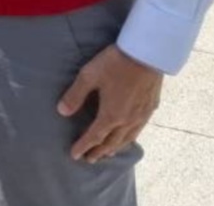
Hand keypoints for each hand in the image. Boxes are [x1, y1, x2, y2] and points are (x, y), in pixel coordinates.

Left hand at [57, 44, 162, 162]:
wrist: (147, 53)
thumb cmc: (115, 63)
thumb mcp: (89, 76)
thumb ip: (75, 95)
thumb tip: (61, 112)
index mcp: (111, 115)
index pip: (94, 137)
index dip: (83, 146)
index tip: (74, 155)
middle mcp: (127, 121)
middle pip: (111, 143)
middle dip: (98, 152)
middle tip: (89, 159)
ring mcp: (141, 116)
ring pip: (127, 139)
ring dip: (115, 148)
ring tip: (108, 154)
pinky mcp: (151, 108)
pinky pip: (139, 130)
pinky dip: (130, 138)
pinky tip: (129, 136)